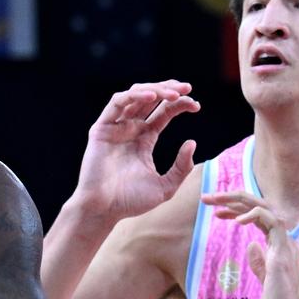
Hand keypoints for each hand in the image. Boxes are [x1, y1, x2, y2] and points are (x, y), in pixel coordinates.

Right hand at [76, 81, 198, 221]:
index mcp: (143, 140)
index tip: (196, 105)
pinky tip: (152, 97)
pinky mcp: (101, 129)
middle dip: (169, 90)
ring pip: (134, 96)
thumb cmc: (130, 202)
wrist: (103, 210)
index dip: (180, 105)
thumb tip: (192, 143)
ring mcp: (115, 127)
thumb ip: (181, 168)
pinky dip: (134, 96)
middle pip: (150, 100)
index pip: (163, 113)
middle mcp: (129, 130)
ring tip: (173, 93)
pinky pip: (116, 103)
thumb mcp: (166, 187)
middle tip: (187, 88)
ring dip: (155, 89)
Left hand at [202, 191, 298, 298]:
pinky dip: (253, 215)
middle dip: (231, 198)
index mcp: (279, 246)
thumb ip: (260, 263)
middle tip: (207, 197)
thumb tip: (252, 246)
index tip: (215, 213)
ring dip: (237, 200)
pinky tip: (235, 221)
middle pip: (259, 206)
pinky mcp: (283, 253)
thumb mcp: (264, 281)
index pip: (258, 217)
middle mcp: (285, 241)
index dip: (236, 210)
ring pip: (264, 206)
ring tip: (214, 200)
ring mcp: (285, 245)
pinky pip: (271, 221)